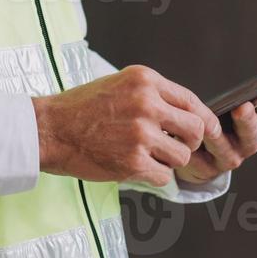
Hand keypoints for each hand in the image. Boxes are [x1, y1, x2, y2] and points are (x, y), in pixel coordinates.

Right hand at [34, 65, 229, 186]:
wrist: (48, 129)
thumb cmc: (81, 108)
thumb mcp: (120, 84)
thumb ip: (153, 95)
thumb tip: (189, 113)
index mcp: (145, 81)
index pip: (192, 101)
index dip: (204, 120)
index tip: (207, 131)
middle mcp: (146, 104)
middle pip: (196, 130)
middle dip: (190, 142)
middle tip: (176, 147)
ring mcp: (141, 134)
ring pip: (182, 156)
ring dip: (169, 161)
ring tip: (146, 155)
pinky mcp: (133, 161)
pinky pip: (164, 176)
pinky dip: (153, 176)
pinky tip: (134, 167)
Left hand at [176, 64, 256, 183]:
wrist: (206, 153)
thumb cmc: (234, 120)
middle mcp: (249, 145)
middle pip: (253, 135)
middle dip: (248, 121)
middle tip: (242, 107)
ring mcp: (227, 158)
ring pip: (224, 149)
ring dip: (217, 138)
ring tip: (208, 125)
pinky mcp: (204, 169)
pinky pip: (197, 161)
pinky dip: (191, 152)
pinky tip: (183, 140)